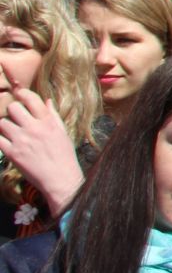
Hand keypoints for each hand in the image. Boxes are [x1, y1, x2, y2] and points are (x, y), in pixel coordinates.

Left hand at [0, 88, 83, 213]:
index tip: (19, 94)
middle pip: (13, 108)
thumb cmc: (64, 156)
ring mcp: (21, 141)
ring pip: (2, 123)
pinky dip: (1, 139)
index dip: (22, 93)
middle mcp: (34, 129)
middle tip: (16, 118)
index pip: (31, 99)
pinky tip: (7, 142)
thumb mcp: (63, 133)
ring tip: (12, 132)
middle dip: (13, 111)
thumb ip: (53, 115)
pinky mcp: (12, 153)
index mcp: (48, 122)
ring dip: (6, 126)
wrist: (60, 179)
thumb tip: (46, 101)